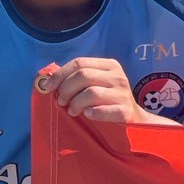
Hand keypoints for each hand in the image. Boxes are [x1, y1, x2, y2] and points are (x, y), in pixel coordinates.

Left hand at [36, 57, 160, 123]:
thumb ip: (78, 78)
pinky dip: (92, 113)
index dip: (60, 74)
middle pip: (83, 76)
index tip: (48, 87)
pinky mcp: (126, 111)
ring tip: (72, 111)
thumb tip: (49, 78)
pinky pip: (104, 110)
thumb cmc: (108, 100)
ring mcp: (123, 93)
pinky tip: (87, 115)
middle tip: (61, 101)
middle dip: (65, 89)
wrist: (135, 119)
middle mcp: (118, 76)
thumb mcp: (97, 83)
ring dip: (76, 103)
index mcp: (109, 65)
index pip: (79, 63)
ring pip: (91, 93)